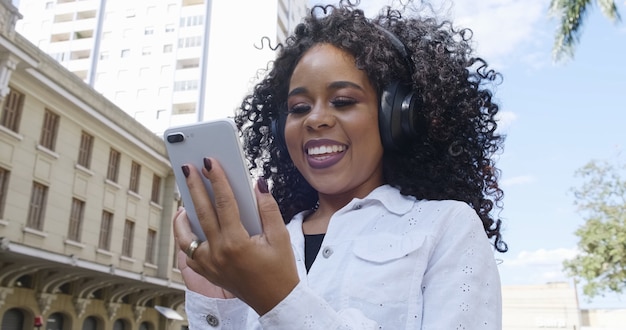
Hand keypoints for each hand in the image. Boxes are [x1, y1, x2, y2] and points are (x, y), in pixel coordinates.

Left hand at [173, 158, 299, 314]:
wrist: (276, 301)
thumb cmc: (280, 270)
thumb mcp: (281, 237)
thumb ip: (268, 208)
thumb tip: (258, 184)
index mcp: (236, 243)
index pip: (224, 202)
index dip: (217, 179)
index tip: (210, 162)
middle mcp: (218, 253)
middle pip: (202, 212)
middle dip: (194, 186)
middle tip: (188, 167)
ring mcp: (209, 264)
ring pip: (186, 234)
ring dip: (183, 214)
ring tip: (184, 197)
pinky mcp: (207, 271)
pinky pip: (188, 252)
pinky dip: (185, 236)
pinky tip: (187, 223)